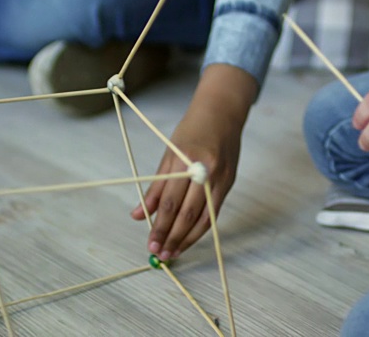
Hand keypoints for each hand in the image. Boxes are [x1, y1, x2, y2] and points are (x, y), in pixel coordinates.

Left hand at [131, 64, 256, 260]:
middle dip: (172, 237)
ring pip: (204, 218)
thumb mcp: (168, 155)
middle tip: (160, 254)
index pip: (170, 201)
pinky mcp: (229, 183)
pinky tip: (190, 238)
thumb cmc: (191, 131)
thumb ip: (155, 187)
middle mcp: (205, 171)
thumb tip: (138, 214)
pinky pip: (214, 212)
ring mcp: (220, 178)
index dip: (159, 225)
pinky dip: (202, 229)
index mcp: (185, 161)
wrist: (222, 114)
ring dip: (187, 239)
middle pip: (187, 214)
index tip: (150, 242)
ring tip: (174, 253)